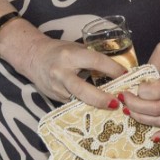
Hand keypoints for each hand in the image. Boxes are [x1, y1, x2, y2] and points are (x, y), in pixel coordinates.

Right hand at [10, 31, 127, 108]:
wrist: (33, 58)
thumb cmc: (60, 51)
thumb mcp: (77, 49)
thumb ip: (92, 59)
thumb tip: (117, 69)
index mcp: (70, 56)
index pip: (95, 61)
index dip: (113, 69)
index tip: (126, 75)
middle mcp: (61, 73)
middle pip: (82, 90)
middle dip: (100, 98)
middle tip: (116, 103)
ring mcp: (57, 88)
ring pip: (78, 101)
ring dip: (95, 106)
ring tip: (112, 108)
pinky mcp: (55, 98)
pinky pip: (73, 104)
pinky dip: (87, 106)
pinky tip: (99, 109)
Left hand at [118, 26, 159, 142]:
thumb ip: (151, 64)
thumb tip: (135, 81)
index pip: (155, 93)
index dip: (139, 92)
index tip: (131, 85)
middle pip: (157, 109)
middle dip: (135, 107)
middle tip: (124, 99)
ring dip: (144, 120)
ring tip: (130, 111)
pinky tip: (154, 137)